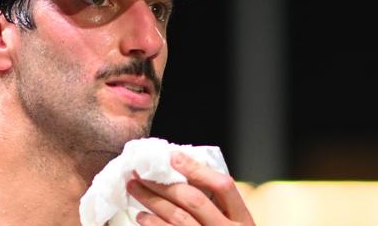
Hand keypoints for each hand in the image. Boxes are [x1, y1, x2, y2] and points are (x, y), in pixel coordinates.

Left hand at [126, 152, 254, 225]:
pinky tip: (142, 217)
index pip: (223, 186)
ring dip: (153, 202)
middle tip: (140, 174)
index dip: (197, 169)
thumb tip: (181, 170)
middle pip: (194, 200)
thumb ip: (215, 201)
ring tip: (136, 190)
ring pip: (178, 218)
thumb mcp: (232, 221)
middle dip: (164, 184)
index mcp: (242, 218)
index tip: (173, 157)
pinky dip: (154, 224)